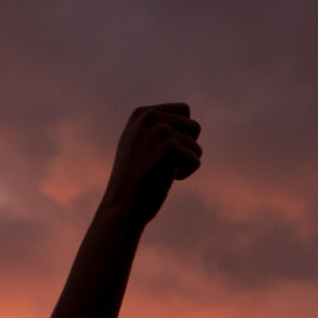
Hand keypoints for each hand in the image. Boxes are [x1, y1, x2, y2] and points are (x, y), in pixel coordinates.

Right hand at [101, 103, 201, 225]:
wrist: (122, 206)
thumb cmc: (132, 181)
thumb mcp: (137, 145)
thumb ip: (153, 127)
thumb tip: (182, 113)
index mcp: (141, 113)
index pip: (183, 111)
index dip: (182, 135)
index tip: (165, 153)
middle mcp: (150, 116)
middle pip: (193, 126)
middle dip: (187, 148)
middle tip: (168, 165)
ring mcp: (159, 130)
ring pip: (196, 144)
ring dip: (187, 161)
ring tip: (166, 173)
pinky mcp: (168, 147)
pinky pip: (195, 158)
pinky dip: (187, 172)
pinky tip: (169, 179)